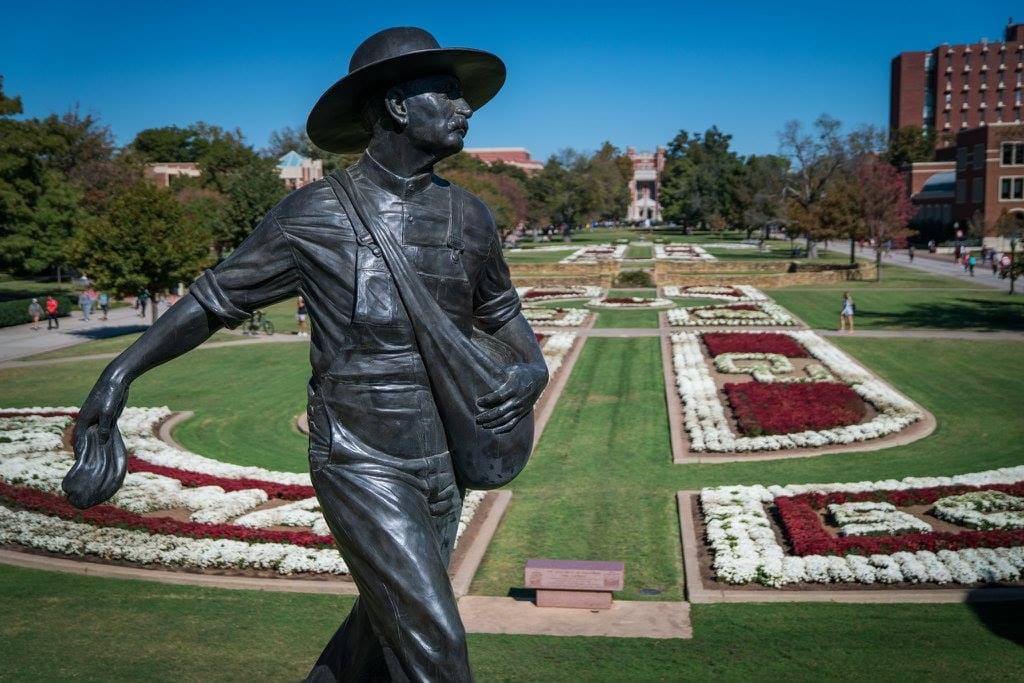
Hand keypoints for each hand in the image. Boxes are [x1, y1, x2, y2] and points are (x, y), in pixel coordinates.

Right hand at [62, 374, 129, 508]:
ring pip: (97, 449)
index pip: (79, 449)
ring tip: (100, 480)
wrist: (116, 380)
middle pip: (87, 452)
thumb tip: (103, 439)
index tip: (77, 480)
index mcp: (82, 425)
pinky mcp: (105, 425)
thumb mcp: (108, 409)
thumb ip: (105, 425)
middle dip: (88, 468)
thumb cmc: (109, 393)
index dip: (79, 465)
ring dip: (99, 462)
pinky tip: (110, 464)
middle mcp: (87, 429)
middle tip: (90, 484)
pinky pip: (105, 443)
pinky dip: (107, 452)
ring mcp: (95, 427)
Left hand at [476, 363, 546, 433]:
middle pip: (500, 411)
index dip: (487, 400)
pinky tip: (494, 431)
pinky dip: (503, 428)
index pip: (499, 396)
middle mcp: (518, 399)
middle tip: (477, 418)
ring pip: (505, 419)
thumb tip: (483, 372)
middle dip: (487, 416)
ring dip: (493, 423)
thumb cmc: (521, 371)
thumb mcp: (512, 369)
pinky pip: (512, 423)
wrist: (539, 378)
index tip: (478, 402)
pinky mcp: (522, 412)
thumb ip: (500, 374)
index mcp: (515, 387)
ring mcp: (521, 407)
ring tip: (482, 424)